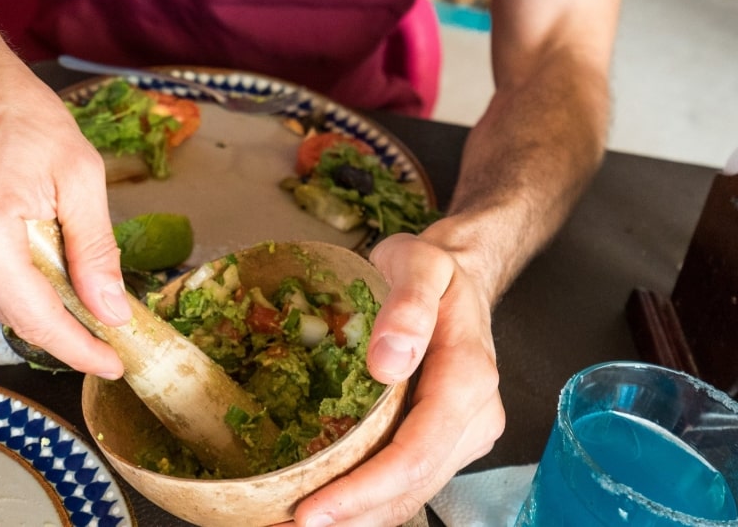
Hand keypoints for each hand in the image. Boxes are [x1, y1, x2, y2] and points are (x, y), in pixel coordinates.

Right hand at [0, 28, 131, 376]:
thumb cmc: (11, 109)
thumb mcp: (78, 170)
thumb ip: (94, 249)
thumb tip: (109, 310)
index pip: (37, 319)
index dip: (78, 347)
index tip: (111, 363)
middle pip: (11, 312)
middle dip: (54, 303)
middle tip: (83, 276)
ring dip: (16, 279)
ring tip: (24, 222)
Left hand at [289, 233, 504, 525]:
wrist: (460, 276)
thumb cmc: (434, 269)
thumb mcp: (421, 264)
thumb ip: (408, 307)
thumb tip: (388, 363)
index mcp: (468, 379)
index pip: (415, 453)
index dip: (364, 489)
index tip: (312, 509)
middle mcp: (472, 418)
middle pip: (412, 487)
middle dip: (351, 516)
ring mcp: (460, 434)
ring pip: (410, 494)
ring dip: (356, 519)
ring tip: (293, 526)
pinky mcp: (442, 440)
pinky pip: (406, 481)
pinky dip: (365, 502)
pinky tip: (326, 507)